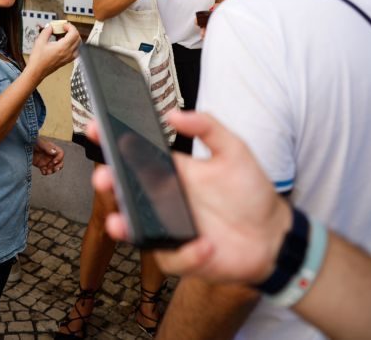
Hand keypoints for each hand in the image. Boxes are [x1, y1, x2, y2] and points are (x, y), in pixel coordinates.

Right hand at [26, 23, 79, 81]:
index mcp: (63, 47)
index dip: (70, 26)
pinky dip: (72, 45)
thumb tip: (50, 26)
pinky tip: (64, 44)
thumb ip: (47, 31)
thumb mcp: (40, 41)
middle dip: (72, 31)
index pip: (74, 33)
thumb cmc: (38, 59)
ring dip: (73, 38)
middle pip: (78, 38)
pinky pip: (75, 51)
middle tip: (64, 28)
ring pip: (78, 44)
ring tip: (64, 36)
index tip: (64, 25)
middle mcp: (68, 53)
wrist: (37, 71)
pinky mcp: (67, 61)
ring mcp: (69, 57)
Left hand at [32, 137, 63, 174]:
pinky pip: (46, 171)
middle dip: (58, 166)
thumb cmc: (31, 141)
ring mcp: (46, 161)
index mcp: (52, 148)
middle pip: (60, 162)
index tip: (53, 162)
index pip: (60, 153)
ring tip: (47, 172)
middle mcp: (50, 155)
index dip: (59, 158)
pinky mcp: (41, 165)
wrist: (22, 146)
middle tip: (53, 169)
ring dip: (52, 171)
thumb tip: (54, 152)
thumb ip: (47, 147)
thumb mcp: (39, 143)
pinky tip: (42, 172)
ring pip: (53, 168)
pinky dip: (45, 173)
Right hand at [88, 111, 291, 285]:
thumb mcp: (234, 151)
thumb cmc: (250, 193)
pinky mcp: (181, 256)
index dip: (112, 142)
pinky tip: (204, 245)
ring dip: (124, 226)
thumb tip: (174, 113)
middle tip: (104, 178)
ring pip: (136, 228)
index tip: (96, 129)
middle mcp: (163, 200)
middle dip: (110, 184)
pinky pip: (173, 257)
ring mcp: (169, 228)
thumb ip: (207, 126)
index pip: (134, 156)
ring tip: (120, 222)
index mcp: (170, 173)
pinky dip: (187, 253)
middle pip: (126, 192)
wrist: (274, 235)